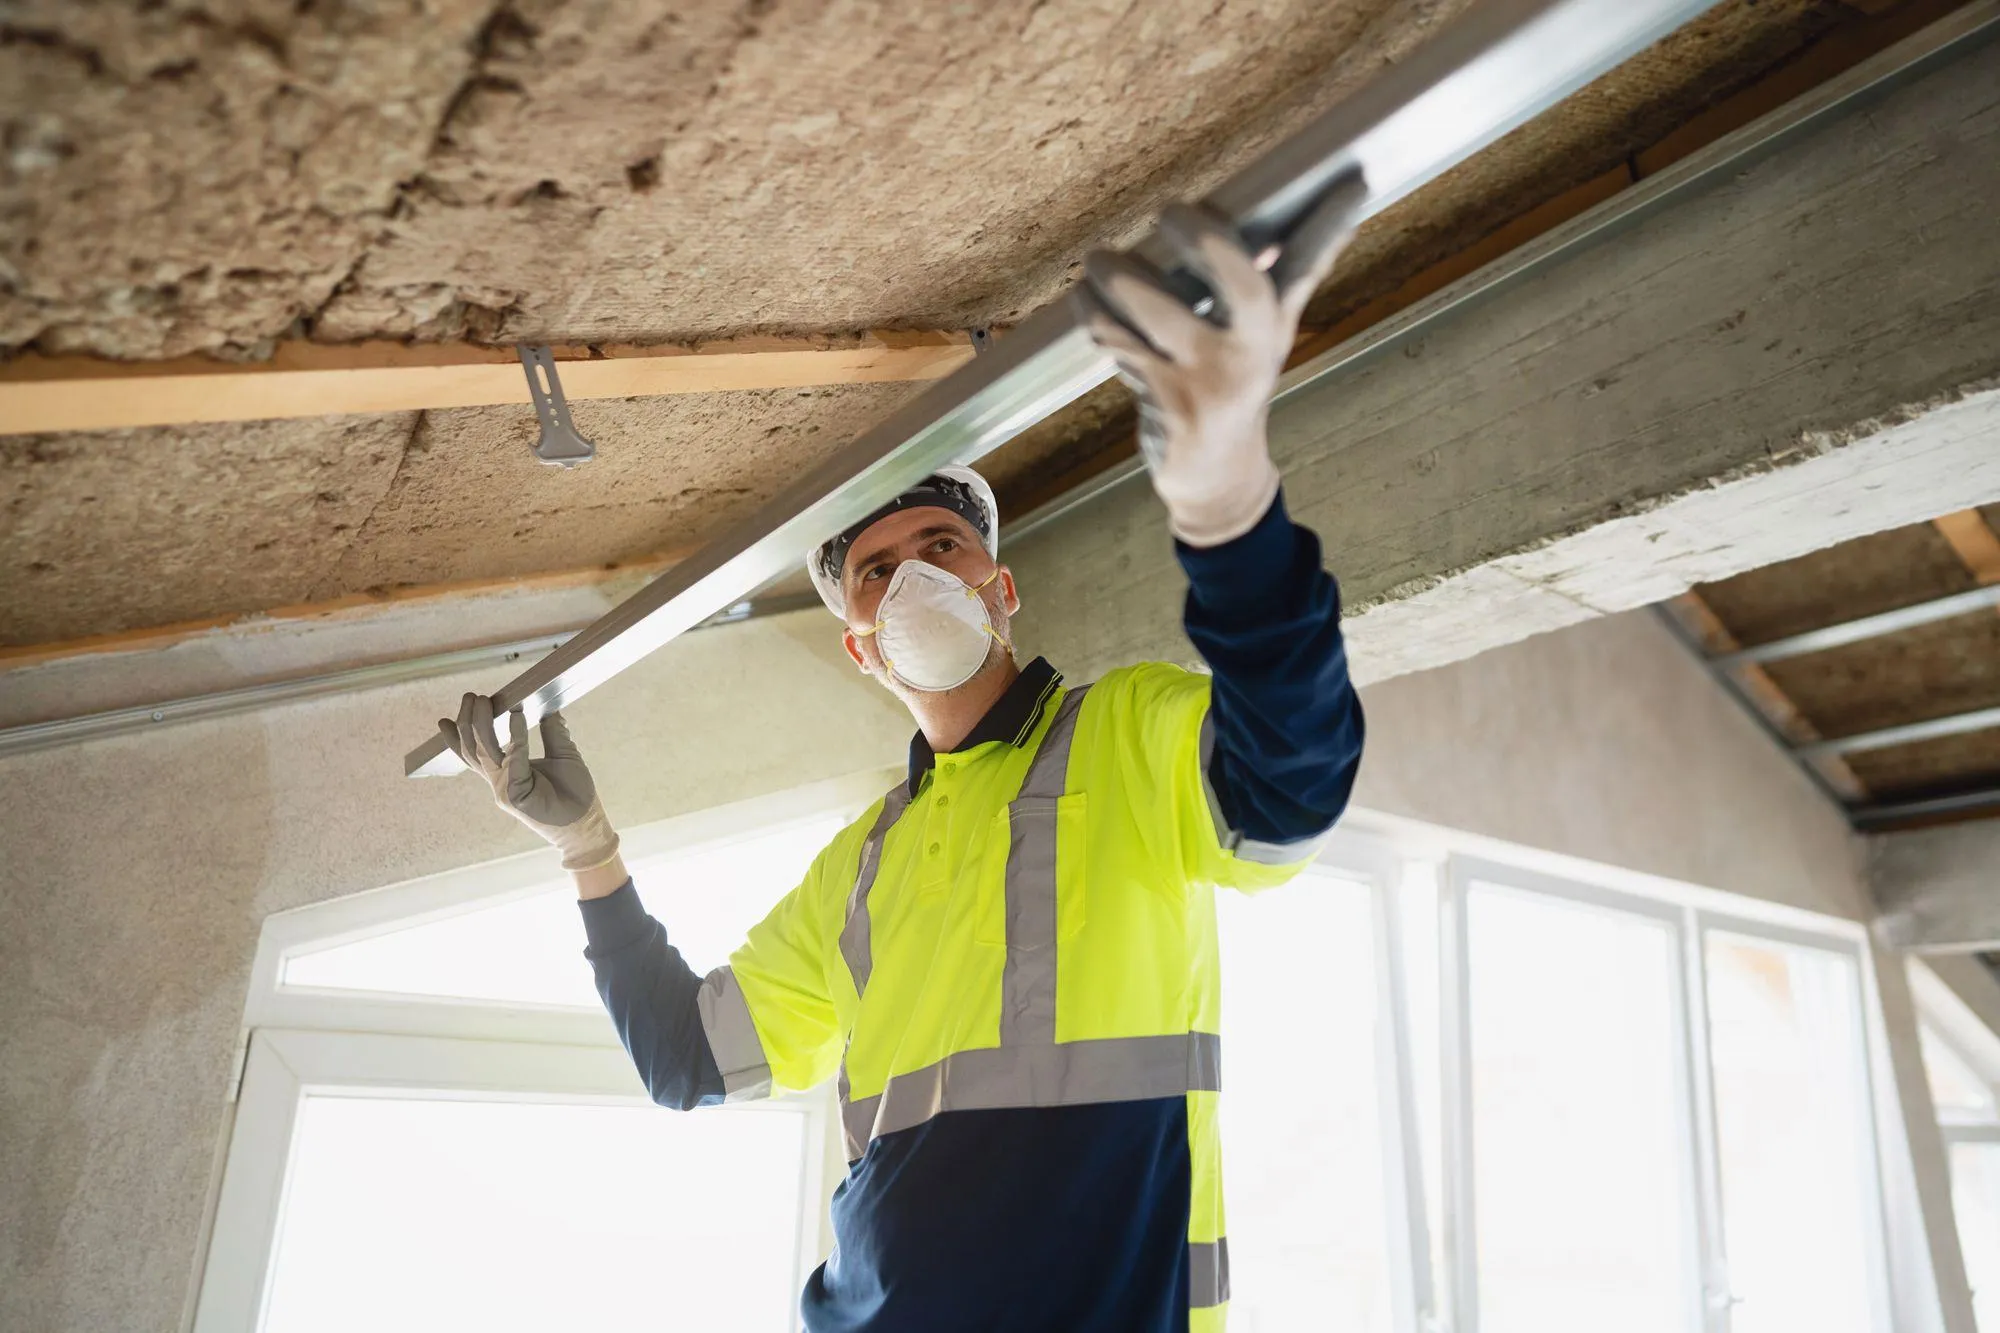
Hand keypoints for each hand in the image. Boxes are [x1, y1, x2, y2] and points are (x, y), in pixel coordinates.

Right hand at [438, 694, 620, 871]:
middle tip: (470, 697)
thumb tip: (551, 707)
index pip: (475, 751)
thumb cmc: (575, 794)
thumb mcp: (564, 755)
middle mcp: (501, 781)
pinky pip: (513, 761)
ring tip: (484, 701)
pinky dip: (515, 738)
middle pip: (473, 749)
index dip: (460, 734)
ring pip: (484, 753)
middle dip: (468, 721)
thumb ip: (553, 732)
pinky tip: (517, 716)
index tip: (453, 713)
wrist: (587, 824)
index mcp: (507, 773)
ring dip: (482, 724)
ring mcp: (506, 789)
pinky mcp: (517, 795)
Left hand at [1073, 169, 1366, 545]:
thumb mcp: (1270, 331)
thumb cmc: (1234, 383)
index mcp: (1276, 321)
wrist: (1216, 475)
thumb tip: (1345, 206)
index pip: (1309, 265)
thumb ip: (1295, 270)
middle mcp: (1254, 349)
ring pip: (1156, 309)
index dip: (1329, 224)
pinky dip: (1096, 315)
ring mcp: (1212, 379)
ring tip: (1099, 261)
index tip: (1354, 182)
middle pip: (1242, 283)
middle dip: (1204, 238)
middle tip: (1170, 211)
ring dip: (1117, 278)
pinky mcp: (1170, 401)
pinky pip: (1119, 342)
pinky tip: (1088, 301)